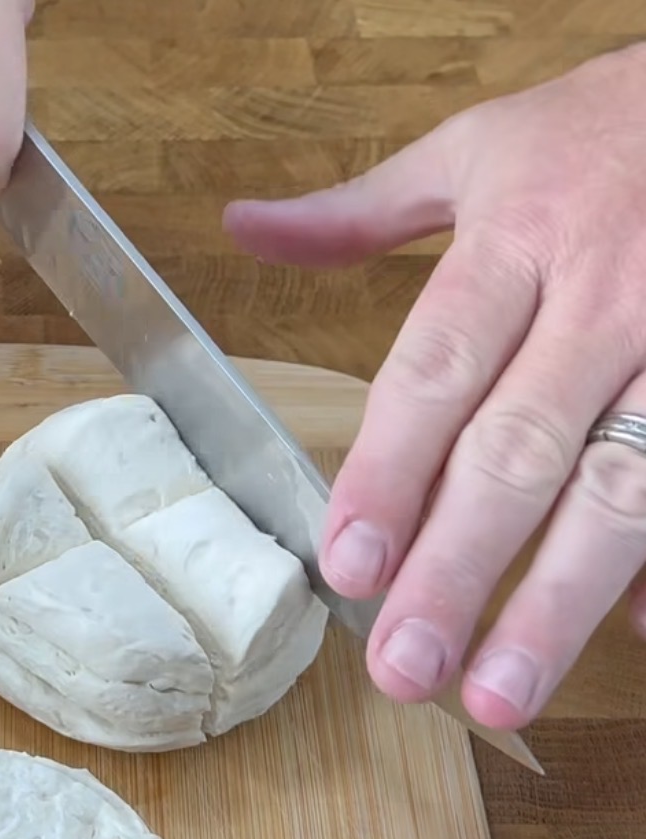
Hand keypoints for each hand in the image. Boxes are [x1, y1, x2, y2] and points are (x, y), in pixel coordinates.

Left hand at [223, 42, 645, 731]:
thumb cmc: (610, 128)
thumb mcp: (482, 147)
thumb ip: (363, 211)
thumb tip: (246, 228)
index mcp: (524, 238)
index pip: (438, 370)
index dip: (389, 471)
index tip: (346, 563)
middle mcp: (607, 299)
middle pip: (519, 452)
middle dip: (457, 569)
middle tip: (401, 669)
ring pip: (621, 490)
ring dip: (556, 603)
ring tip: (496, 695)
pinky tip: (632, 640)